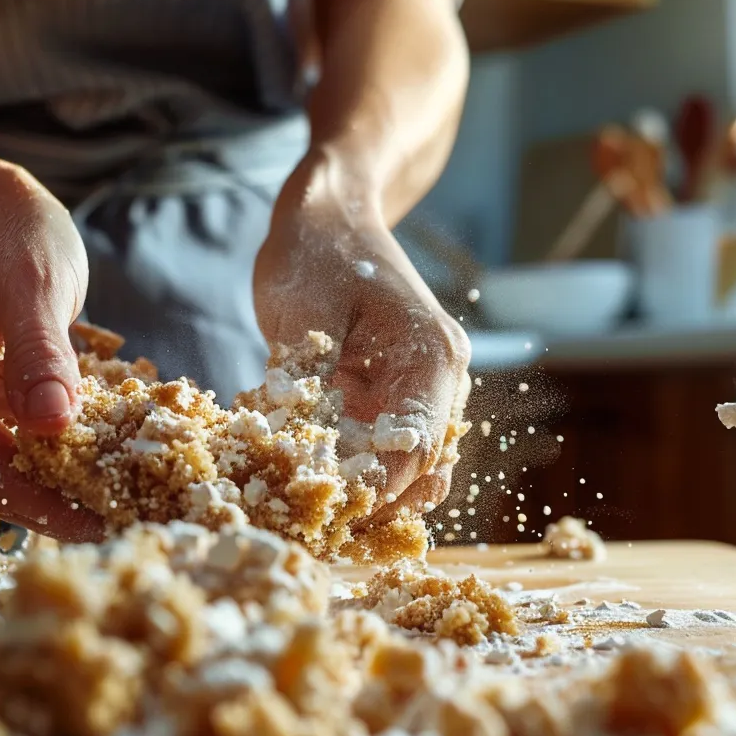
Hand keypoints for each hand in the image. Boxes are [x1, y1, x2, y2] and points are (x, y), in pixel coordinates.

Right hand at [0, 166, 103, 540]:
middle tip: (124, 521)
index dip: (45, 506)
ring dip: (52, 493)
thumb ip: (42, 353)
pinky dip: (45, 468)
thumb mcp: (38, 284)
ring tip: (118, 500)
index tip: (104, 524)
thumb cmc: (15, 241)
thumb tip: (53, 424)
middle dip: (53, 509)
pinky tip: (93, 471)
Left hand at [255, 149, 470, 517]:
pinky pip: (378, 449)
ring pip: (405, 469)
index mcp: (432, 358)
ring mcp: (416, 389)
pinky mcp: (386, 394)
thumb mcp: (303, 313)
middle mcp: (438, 380)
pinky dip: (348, 469)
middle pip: (420, 472)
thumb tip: (297, 450)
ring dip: (361, 493)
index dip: (373, 493)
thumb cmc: (317, 249)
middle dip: (370, 505)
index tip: (321, 513)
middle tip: (311, 525)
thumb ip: (309, 381)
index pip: (416, 452)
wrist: (328, 210)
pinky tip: (305, 477)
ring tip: (307, 513)